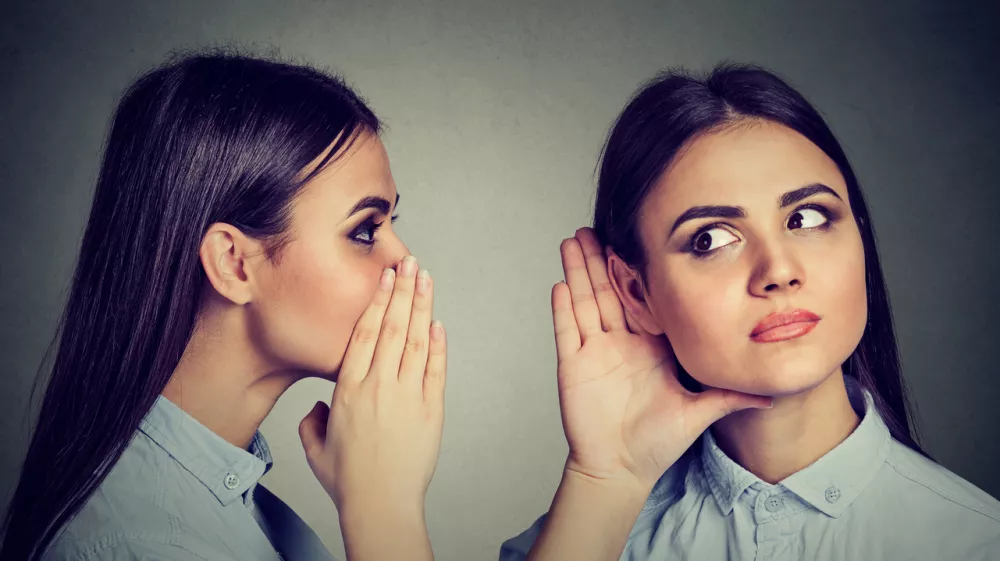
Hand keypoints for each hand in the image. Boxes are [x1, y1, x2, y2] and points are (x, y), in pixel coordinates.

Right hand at [298, 255, 446, 514]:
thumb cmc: (349, 480)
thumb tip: (318, 408)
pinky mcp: (432, 410)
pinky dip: (437, 344)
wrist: (380, 504)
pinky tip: (438, 323)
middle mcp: (378, 385)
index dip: (376, 301)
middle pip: (391, 326)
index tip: (384, 278)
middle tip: (409, 263)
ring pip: (414, 340)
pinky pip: (435, 369)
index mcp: (348, 389)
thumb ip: (312, 422)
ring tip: (425, 279)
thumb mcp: (316, 448)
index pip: (364, 333)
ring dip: (421, 306)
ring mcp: (407, 396)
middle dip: (402, 290)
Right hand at [552, 228, 769, 489]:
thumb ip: (730, 396)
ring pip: (584, 302)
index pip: (642, 299)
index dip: (637, 271)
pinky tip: (560, 283)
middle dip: (599, 259)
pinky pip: (567, 333)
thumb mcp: (699, 411)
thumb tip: (772, 392)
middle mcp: (620, 343)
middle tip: (593, 226)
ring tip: (572, 240)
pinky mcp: (574, 367)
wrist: (622, 468)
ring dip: (578, 272)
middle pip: (607, 291)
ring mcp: (594, 353)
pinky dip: (562, 309)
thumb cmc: (657, 442)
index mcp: (648, 346)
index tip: (637, 240)